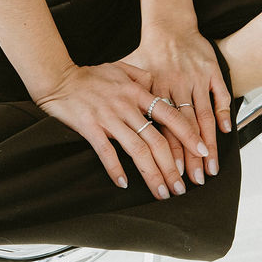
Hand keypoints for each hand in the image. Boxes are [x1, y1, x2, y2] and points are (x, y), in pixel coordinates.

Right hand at [34, 60, 209, 198]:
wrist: (59, 76)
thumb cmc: (90, 75)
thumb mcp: (120, 68)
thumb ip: (141, 76)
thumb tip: (157, 83)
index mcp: (136, 91)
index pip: (169, 114)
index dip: (188, 134)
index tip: (202, 152)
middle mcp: (126, 105)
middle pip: (156, 140)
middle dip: (172, 167)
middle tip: (182, 187)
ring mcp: (108, 117)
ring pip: (137, 150)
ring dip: (152, 175)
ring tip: (162, 193)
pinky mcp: (90, 127)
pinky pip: (107, 152)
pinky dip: (116, 170)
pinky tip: (124, 185)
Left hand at [119, 28, 232, 189]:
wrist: (169, 24)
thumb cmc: (149, 50)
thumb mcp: (130, 72)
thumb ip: (124, 97)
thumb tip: (108, 122)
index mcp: (156, 88)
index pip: (163, 127)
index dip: (169, 151)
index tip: (173, 173)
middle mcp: (176, 84)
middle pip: (185, 127)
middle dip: (191, 157)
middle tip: (195, 181)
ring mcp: (195, 78)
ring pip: (203, 115)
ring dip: (208, 144)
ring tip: (210, 168)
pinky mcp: (211, 70)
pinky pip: (219, 94)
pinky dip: (224, 112)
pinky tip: (225, 132)